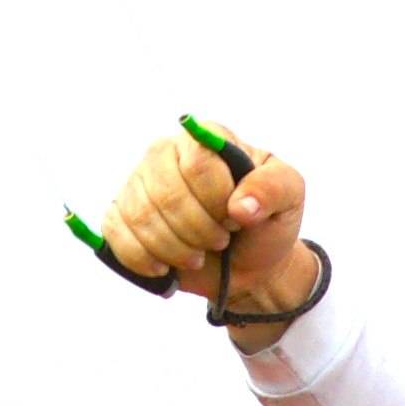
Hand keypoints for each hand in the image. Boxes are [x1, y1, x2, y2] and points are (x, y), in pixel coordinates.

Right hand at [91, 125, 314, 327]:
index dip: (217, 201)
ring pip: (142, 217)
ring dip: (176, 249)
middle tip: (219, 242)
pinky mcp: (120, 215)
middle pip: (167, 193)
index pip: (197, 163)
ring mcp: (137, 184)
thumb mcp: (289, 197)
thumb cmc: (266, 221)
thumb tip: (240, 206)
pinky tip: (165, 266)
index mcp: (205, 139)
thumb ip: (274, 188)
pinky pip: (116, 234)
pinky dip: (143, 258)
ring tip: (197, 256)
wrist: (248, 264)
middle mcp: (165, 153)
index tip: (236, 219)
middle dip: (198, 231)